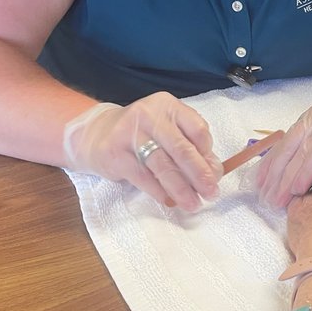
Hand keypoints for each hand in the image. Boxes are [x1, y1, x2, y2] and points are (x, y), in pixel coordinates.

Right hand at [63, 94, 222, 210]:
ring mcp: (130, 133)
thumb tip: (213, 171)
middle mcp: (149, 115)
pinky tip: (169, 201)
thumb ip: (189, 145)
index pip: (197, 129)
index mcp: (168, 106)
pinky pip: (144, 178)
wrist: (96, 133)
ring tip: (193, 204)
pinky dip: (159, 192)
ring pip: (163, 166)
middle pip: (181, 149)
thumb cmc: (141, 134)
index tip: (215, 174)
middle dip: (200, 175)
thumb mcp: (166, 130)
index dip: (209, 154)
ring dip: (181, 189)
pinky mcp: (115, 154)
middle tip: (211, 193)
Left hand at [256, 103, 311, 207]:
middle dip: (274, 177)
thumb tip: (277, 183)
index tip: (259, 190)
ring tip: (279, 201)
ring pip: (300, 152)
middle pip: (288, 148)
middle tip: (267, 201)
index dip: (269, 168)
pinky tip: (299, 190)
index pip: (283, 145)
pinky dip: (306, 172)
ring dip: (286, 179)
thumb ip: (306, 165)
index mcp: (311, 120)